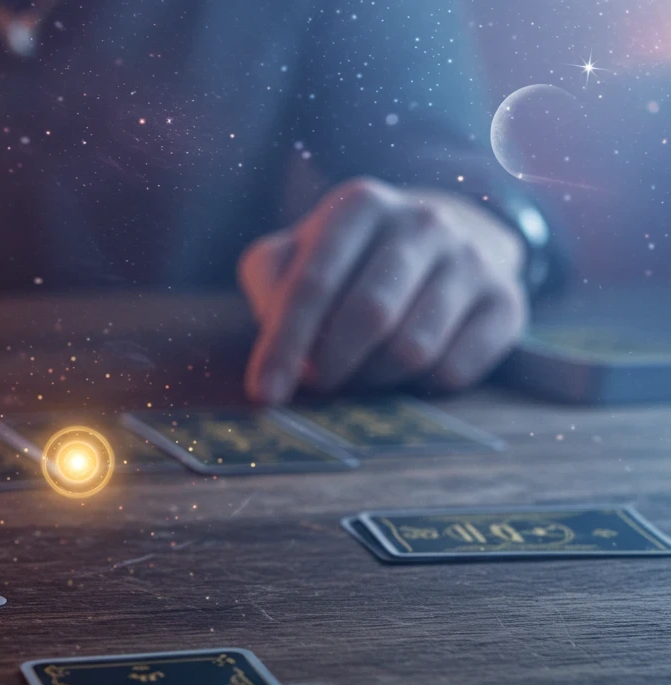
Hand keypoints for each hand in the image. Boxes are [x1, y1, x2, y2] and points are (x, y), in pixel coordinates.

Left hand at [238, 177, 527, 403]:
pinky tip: (407, 370)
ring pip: (414, 348)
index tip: (265, 393)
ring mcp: (471, 259)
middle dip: (333, 364)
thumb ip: (269, 282)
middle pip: (370, 316)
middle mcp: (423, 222)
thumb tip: (274, 340)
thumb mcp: (296, 252)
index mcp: (361, 205)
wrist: (448, 238)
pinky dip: (421, 386)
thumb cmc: (349, 257)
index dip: (284, 345)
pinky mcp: (506, 302)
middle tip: (318, 382)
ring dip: (374, 377)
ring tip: (360, 369)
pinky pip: (455, 370)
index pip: (313, 283)